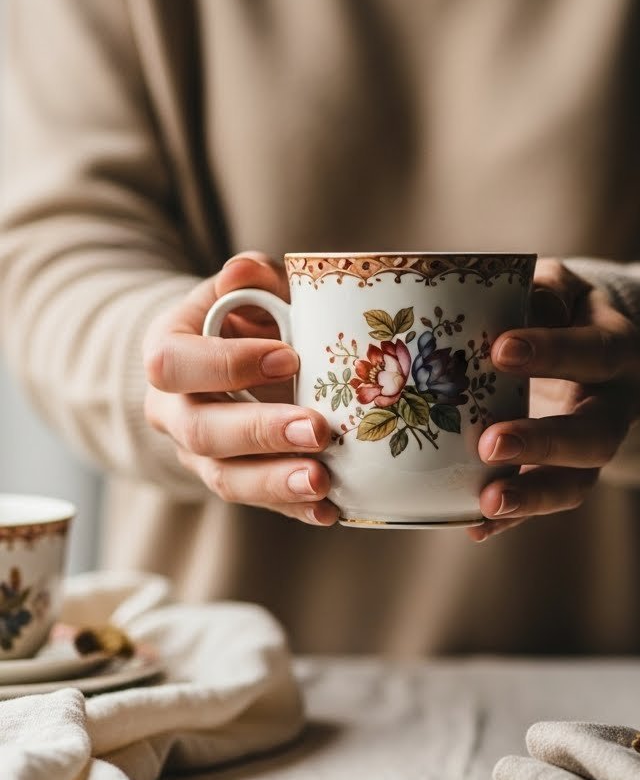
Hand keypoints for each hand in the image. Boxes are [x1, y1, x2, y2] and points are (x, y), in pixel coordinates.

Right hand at [143, 254, 338, 524]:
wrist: (226, 364)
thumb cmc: (243, 319)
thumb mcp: (245, 290)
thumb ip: (250, 278)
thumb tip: (247, 269)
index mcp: (168, 354)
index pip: (175, 365)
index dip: (227, 365)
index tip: (289, 357)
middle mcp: (173, 411)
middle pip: (202, 432)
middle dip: (261, 433)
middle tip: (318, 429)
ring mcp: (200, 454)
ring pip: (225, 479)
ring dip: (276, 483)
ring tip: (323, 482)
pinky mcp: (234, 481)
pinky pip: (259, 504)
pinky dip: (295, 510)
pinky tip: (331, 510)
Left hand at [472, 259, 639, 540]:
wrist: (583, 349)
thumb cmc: (557, 310)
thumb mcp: (556, 286)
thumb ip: (540, 290)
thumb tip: (515, 303)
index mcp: (621, 350)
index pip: (597, 352)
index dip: (554, 352)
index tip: (500, 350)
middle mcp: (619, 406)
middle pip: (596, 434)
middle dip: (544, 441)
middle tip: (490, 443)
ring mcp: (594, 449)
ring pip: (578, 482)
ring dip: (532, 494)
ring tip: (487, 500)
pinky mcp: (566, 477)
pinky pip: (541, 505)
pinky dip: (510, 521)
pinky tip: (472, 526)